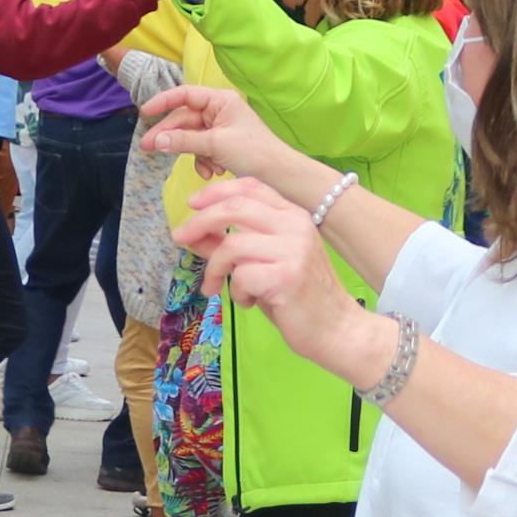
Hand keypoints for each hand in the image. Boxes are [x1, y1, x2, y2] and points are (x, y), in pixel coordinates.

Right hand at [134, 82, 301, 186]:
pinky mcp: (222, 144)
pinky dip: (204, 162)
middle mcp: (219, 110)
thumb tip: (157, 140)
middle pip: (184, 119)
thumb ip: (184, 141)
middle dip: (172, 137)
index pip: (184, 95)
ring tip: (206, 170)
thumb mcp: (215, 145)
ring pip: (192, 138)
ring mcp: (220, 128)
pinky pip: (202, 150)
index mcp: (221, 101)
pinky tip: (214, 173)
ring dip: (195, 155)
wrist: (279, 175)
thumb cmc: (253, 152)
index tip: (144, 113)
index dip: (163, 102)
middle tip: (147, 148)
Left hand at [173, 176, 380, 376]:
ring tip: (214, 287)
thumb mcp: (263, 264)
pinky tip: (249, 303)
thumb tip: (195, 233)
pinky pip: (241, 277)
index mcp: (292, 216)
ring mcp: (293, 250)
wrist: (337, 329)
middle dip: (200, 221)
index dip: (217, 191)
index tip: (192, 204)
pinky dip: (236, 293)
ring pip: (232, 245)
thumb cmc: (298, 298)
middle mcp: (295, 225)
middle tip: (179, 238)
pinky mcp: (287, 276)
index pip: (251, 186)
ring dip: (214, 269)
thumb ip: (232, 244)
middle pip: (235, 207)